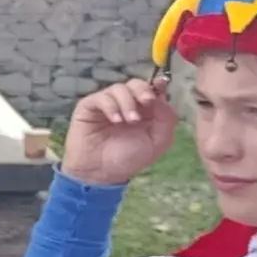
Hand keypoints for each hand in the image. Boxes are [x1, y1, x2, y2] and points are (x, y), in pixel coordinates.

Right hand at [60, 75, 177, 187]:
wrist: (100, 172)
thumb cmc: (128, 159)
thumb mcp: (157, 142)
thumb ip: (166, 119)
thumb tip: (163, 97)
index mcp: (145, 111)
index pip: (152, 89)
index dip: (157, 85)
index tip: (160, 86)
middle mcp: (126, 104)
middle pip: (135, 83)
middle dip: (143, 90)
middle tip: (147, 102)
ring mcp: (107, 104)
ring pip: (119, 88)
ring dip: (128, 102)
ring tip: (129, 121)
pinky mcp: (90, 106)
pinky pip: (102, 97)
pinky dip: (111, 106)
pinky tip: (115, 121)